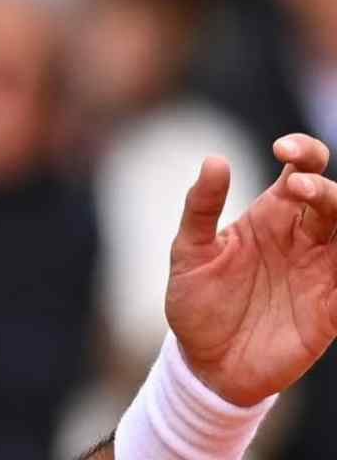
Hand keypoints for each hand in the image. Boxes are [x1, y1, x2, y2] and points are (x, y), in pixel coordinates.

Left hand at [167, 133, 336, 405]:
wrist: (205, 363)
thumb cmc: (196, 301)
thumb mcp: (189, 252)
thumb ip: (201, 208)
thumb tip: (215, 160)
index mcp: (271, 216)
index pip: (301, 171)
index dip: (304, 151)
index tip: (284, 148)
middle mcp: (303, 238)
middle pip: (333, 199)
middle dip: (324, 188)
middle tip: (299, 188)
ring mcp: (322, 272)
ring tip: (323, 205)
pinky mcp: (332, 309)